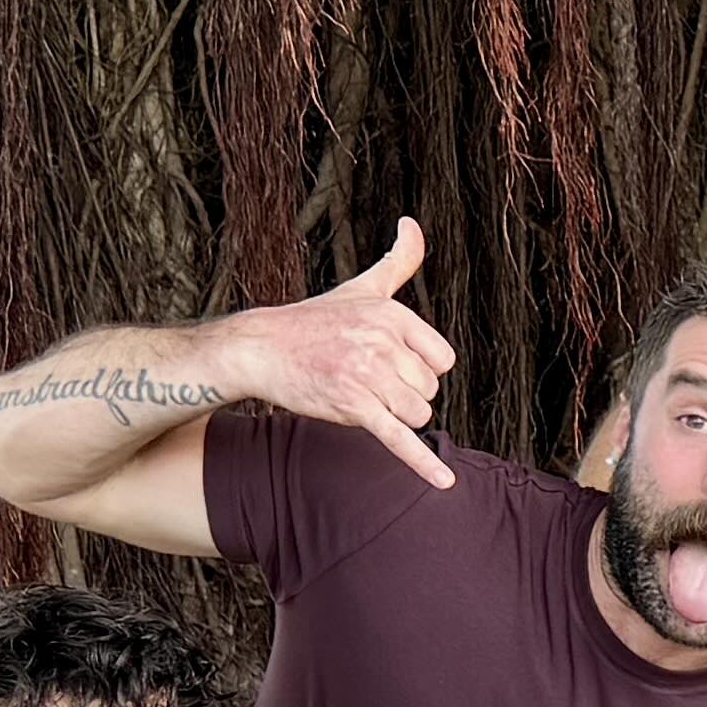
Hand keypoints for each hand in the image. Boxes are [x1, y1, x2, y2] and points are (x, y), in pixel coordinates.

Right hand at [200, 219, 454, 489]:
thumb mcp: (363, 288)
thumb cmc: (316, 321)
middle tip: (364, 379)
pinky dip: (423, 464)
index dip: (418, 368)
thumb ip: (398, 260)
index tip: (388, 363)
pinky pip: (399, 438)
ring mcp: (368, 375)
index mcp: (393, 315)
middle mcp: (383, 342)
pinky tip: (445, 483)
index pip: (442, 360)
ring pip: (418, 414)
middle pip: (430, 391)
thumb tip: (412, 223)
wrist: (260, 348)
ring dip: (394, 416)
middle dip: (403, 393)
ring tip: (361, 397)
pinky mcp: (353, 407)